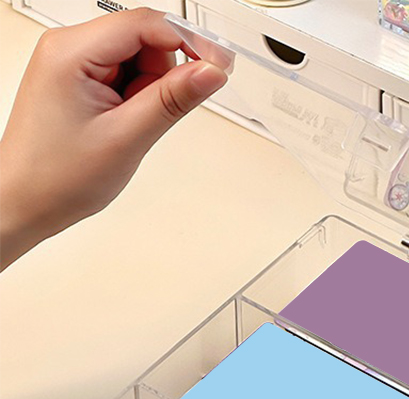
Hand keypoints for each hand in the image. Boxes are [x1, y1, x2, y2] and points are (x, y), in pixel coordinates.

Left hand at [0, 8, 226, 269]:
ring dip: (150, 93)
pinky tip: (124, 125)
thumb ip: (173, 99)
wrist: (25, 202)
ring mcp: (73, 64)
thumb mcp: (127, 138)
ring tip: (130, 128)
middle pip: (144, 39)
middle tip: (153, 116)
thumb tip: (210, 73)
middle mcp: (69, 48)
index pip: (146, 24)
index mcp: (72, 52)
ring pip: (139, 60)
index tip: (221, 65)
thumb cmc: (56, 176)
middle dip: (164, 77)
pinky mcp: (80, 81)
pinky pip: (126, 78)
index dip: (190, 42)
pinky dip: (137, 101)